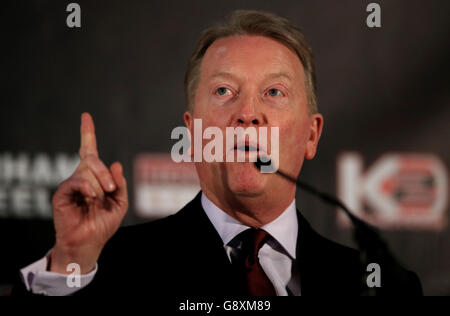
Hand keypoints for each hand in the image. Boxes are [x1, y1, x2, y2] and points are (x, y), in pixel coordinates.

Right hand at [50, 113, 127, 273]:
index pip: (89, 150)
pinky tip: (90, 197)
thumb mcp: (119, 203)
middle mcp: (81, 177)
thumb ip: (119, 184)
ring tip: (98, 199)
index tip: (86, 116)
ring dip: (98, 184)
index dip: (88, 133)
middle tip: (110, 190)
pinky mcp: (62, 193)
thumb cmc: (103, 223)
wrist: (89, 242)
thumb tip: (116, 164)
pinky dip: (87, 187)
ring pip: (87, 170)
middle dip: (104, 172)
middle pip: (92, 159)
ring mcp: (71, 184)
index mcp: (94, 177)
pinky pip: (76, 181)